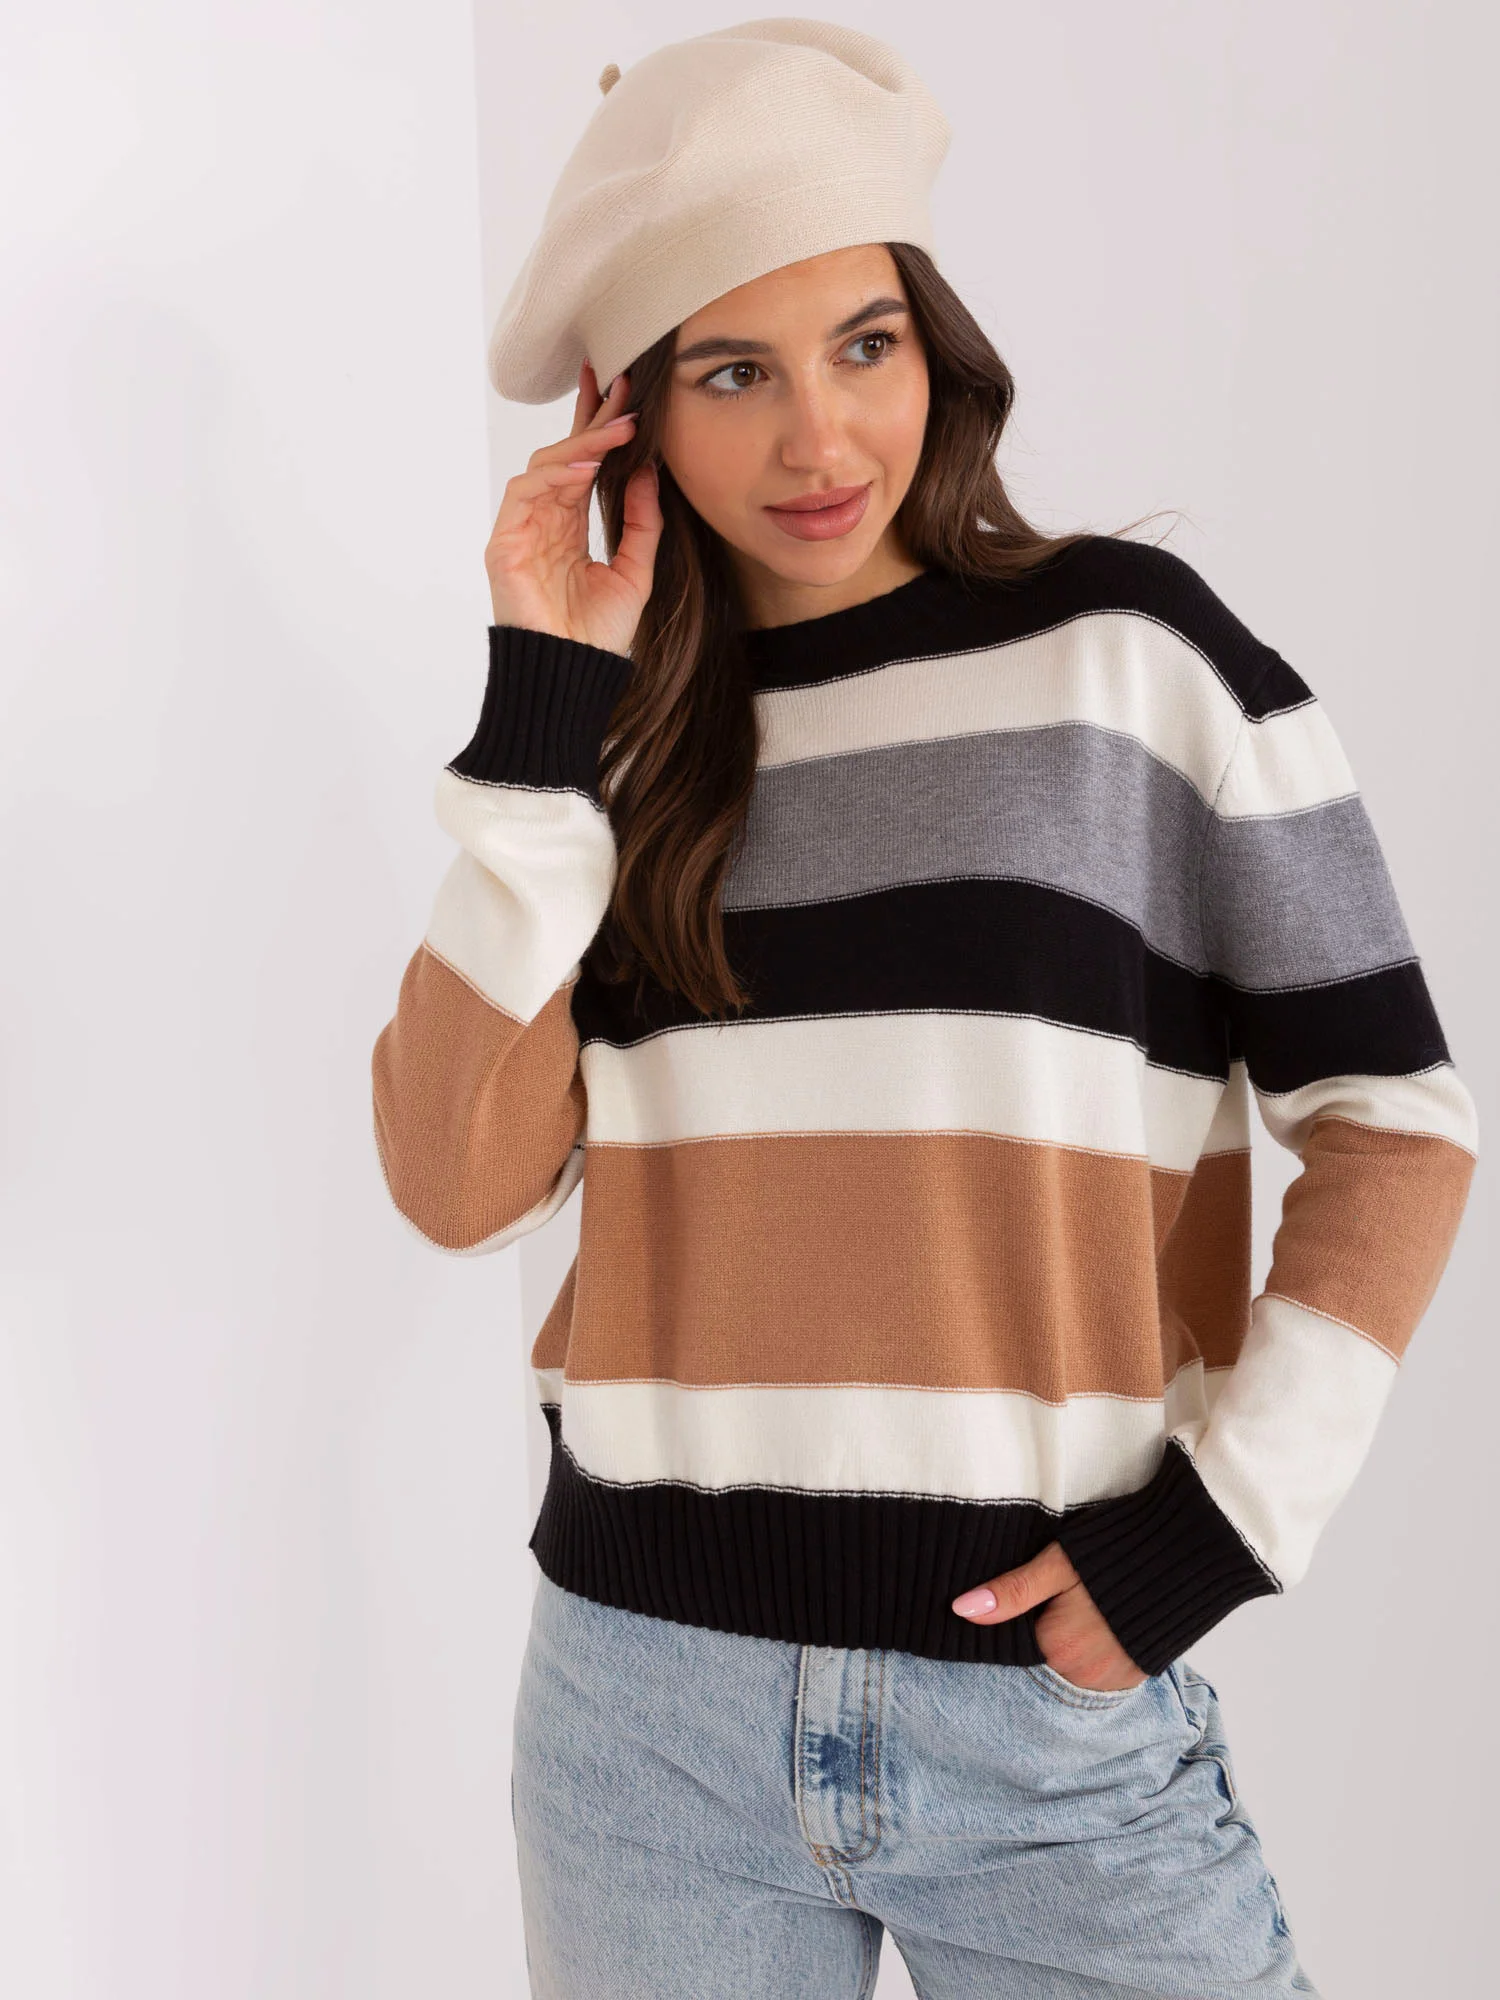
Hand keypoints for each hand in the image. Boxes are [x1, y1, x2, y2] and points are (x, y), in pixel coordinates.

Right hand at [484, 358, 661, 657]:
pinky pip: (523, 493)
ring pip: (543, 466)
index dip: (598, 426)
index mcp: (568, 526)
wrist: (573, 675)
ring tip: (617, 429)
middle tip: (622, 389)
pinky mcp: (504, 544)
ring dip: (581, 443)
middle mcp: (542, 522)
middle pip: (563, 455)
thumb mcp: (636, 571)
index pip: (582, 464)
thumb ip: (642, 522)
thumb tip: (648, 469)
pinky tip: (586, 467)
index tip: (624, 392)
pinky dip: (554, 475)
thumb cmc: (599, 635)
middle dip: (592, 419)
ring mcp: (520, 531)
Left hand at [951, 1541, 1147, 1691]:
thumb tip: (961, 1609)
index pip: (1018, 1641)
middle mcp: (1084, 1676)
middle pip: (1045, 1655)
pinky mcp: (1137, 1677)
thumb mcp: (1058, 1565)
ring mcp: (1114, 1681)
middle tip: (1066, 1594)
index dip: (1022, 1614)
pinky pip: (1101, 1669)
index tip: (1037, 1592)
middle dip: (1048, 1627)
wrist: (1189, 1555)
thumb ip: (1011, 1591)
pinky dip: (1097, 1648)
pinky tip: (1104, 1619)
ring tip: (1087, 1604)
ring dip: (1073, 1640)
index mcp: (1057, 1649)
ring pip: (1073, 1664)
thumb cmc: (1117, 1552)